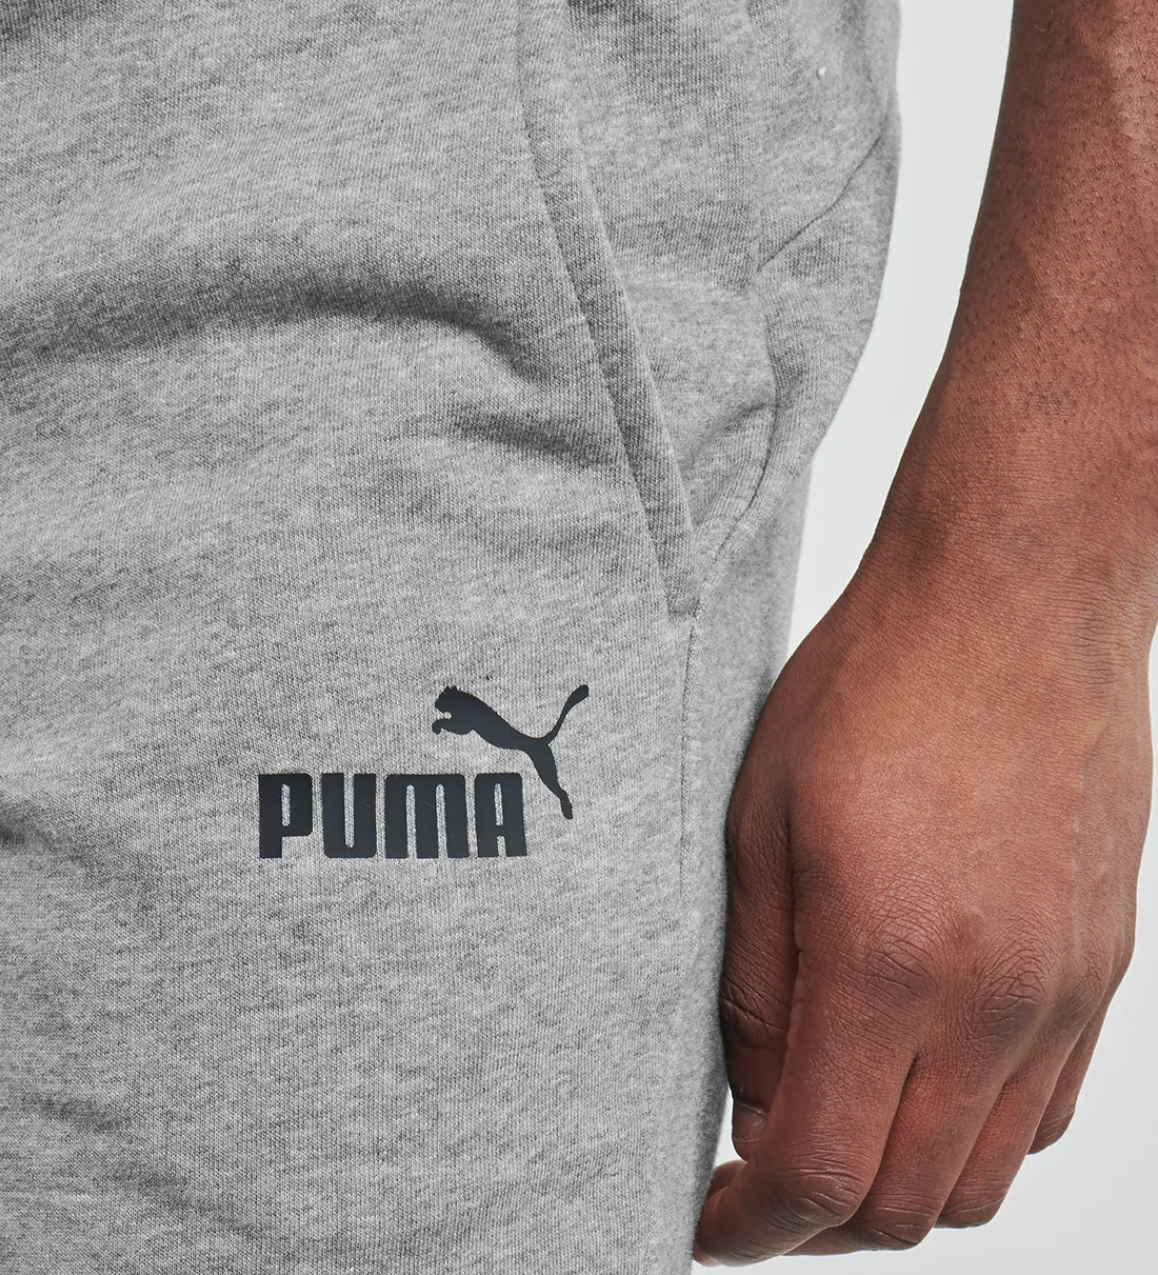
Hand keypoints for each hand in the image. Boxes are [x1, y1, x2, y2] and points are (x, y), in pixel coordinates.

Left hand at [693, 527, 1151, 1262]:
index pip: (819, 1172)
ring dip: (901, 1187)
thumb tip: (752, 1093)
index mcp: (888, 963)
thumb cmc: (878, 683)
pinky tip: (922, 1078)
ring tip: (836, 1131)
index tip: (710, 1224)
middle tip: (758, 1182)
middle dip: (818, 1223)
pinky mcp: (1102, 967)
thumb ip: (754, 979)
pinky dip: (976, 1134)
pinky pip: (1046, 1109)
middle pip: (910, 1203)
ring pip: (987, 1175)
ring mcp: (1064, 992)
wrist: (1014, 600)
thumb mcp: (761, 819)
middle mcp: (995, 1003)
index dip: (752, 1227)